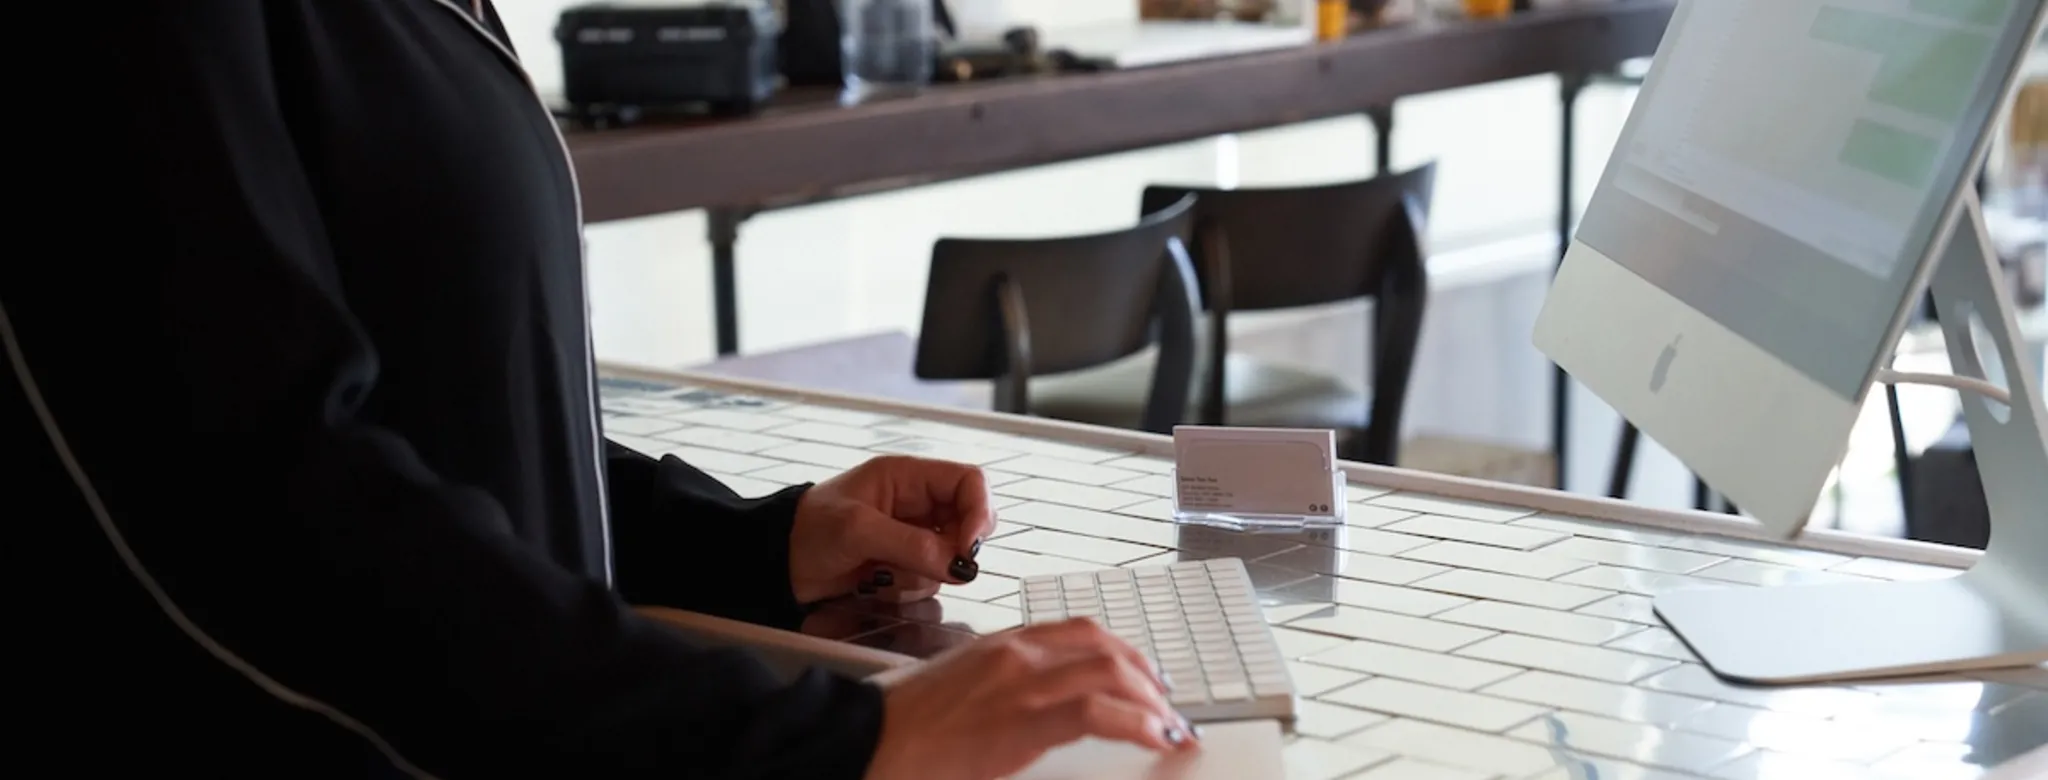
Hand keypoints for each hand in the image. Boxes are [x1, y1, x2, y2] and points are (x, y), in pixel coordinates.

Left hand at [789, 455, 997, 603]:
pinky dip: (908, 588)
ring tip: (880, 572)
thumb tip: (958, 564)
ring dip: (922, 573)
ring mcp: (913, 536)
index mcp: (908, 477)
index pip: (969, 482)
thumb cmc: (808, 531)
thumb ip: (911, 545)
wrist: (777, 564)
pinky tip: (875, 583)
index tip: (968, 549)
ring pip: (951, 557)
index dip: (979, 512)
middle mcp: (917, 504)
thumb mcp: (858, 530)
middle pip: (969, 521)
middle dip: (955, 549)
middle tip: (935, 568)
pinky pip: (930, 580)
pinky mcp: (905, 565)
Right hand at [864, 619, 1195, 779]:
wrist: (870, 740)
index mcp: (1001, 644)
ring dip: (1151, 701)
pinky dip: (1137, 722)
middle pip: (1104, 648)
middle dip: (1146, 675)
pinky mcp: (1022, 722)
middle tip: (1164, 703)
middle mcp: (1017, 655)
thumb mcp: (959, 684)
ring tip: (1167, 725)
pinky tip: (1153, 736)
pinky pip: (1097, 711)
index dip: (1123, 651)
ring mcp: (1021, 685)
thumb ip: (998, 681)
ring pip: (1110, 673)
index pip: (1080, 631)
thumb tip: (1031, 700)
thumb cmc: (905, 723)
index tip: (1143, 673)